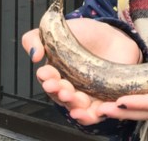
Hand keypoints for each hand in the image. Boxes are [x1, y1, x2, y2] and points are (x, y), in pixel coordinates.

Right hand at [21, 18, 141, 125]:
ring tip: (72, 98)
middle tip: (60, 87)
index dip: (46, 77)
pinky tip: (87, 111)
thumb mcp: (56, 29)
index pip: (47, 79)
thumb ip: (36, 38)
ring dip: (72, 106)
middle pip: (60, 96)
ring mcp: (85, 96)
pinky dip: (89, 117)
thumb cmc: (83, 33)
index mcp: (55, 72)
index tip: (45, 73)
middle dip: (58, 92)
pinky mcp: (103, 102)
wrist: (113, 36)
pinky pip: (95, 115)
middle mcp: (68, 87)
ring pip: (76, 108)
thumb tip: (34, 56)